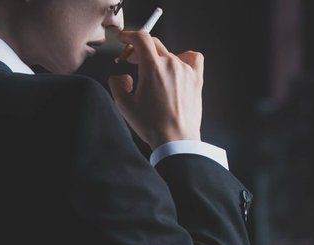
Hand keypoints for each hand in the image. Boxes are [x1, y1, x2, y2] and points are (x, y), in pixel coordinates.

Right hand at [106, 31, 203, 148]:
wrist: (175, 140)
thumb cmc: (151, 125)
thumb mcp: (124, 105)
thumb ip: (117, 83)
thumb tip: (120, 75)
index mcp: (152, 68)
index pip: (140, 39)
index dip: (129, 36)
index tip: (123, 39)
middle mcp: (171, 64)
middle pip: (153, 44)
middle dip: (139, 49)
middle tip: (131, 61)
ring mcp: (186, 70)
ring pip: (169, 54)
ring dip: (157, 59)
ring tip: (152, 75)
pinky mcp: (196, 78)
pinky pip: (192, 58)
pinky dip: (183, 58)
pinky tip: (176, 68)